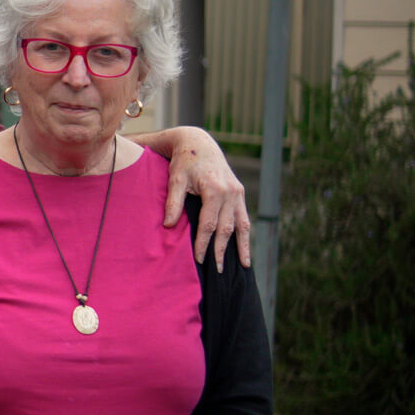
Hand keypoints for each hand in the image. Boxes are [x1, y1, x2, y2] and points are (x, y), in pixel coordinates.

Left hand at [163, 126, 250, 270]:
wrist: (199, 144)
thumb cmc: (184, 162)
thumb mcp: (175, 179)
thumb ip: (173, 202)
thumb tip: (168, 225)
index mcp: (215, 190)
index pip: (209, 224)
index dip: (204, 243)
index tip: (199, 259)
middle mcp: (231, 193)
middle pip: (226, 228)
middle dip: (221, 250)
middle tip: (219, 270)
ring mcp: (238, 193)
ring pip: (242, 225)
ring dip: (242, 246)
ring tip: (243, 266)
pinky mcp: (240, 193)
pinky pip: (245, 218)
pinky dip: (246, 235)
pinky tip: (246, 250)